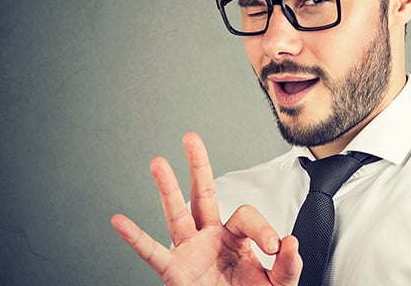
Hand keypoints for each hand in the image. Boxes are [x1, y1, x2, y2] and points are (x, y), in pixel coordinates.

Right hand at [111, 132, 301, 284]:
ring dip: (167, 189)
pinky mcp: (176, 272)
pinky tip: (120, 221)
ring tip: (158, 163)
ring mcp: (191, 253)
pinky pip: (153, 254)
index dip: (262, 229)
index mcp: (236, 239)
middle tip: (191, 138)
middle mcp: (211, 239)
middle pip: (204, 196)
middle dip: (198, 166)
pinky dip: (135, 238)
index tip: (273, 249)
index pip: (245, 216)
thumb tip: (290, 241)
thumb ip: (288, 264)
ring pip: (177, 215)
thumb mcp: (279, 284)